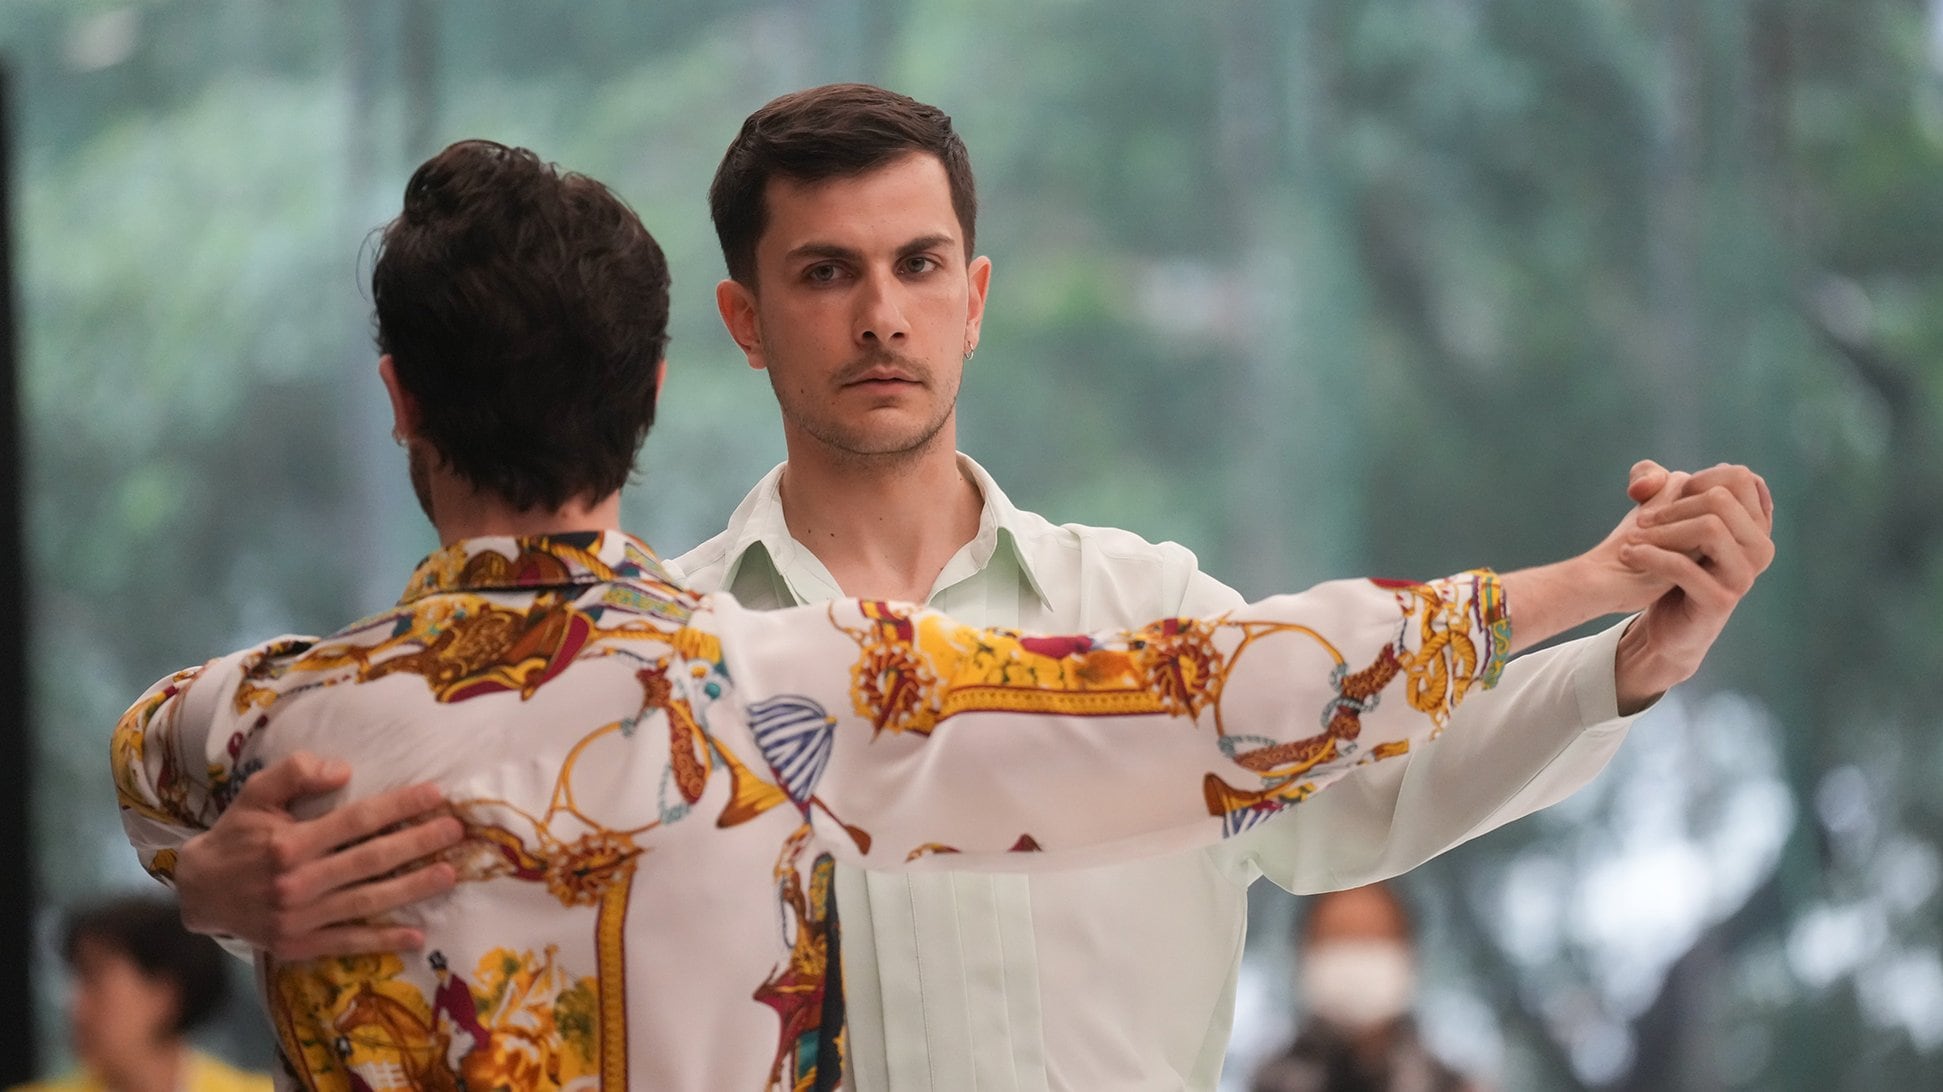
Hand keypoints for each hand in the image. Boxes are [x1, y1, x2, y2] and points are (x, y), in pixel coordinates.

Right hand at [174, 753, 463, 959]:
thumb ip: (294, 772)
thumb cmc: (236, 836)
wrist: (200, 893)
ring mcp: (299, 918)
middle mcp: (296, 882)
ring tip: (449, 874)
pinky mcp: (298, 945)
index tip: (436, 796)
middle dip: (418, 844)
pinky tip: (416, 934)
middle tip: (456, 832)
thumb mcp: (255, 794)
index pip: (356, 820)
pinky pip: (349, 941)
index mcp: (289, 843)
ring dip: (412, 889)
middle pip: (371, 860)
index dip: (399, 807)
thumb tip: (343, 770)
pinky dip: (383, 940)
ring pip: (367, 901)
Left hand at [1611, 460, 1775, 712]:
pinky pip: (1684, 567)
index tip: (1670, 498)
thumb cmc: (1668, 563)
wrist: (1666, 623)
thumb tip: (1648, 481)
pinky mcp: (1721, 601)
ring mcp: (1744, 575)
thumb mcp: (1662, 513)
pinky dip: (1650, 556)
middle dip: (1674, 505)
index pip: (1739, 478)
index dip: (1698, 480)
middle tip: (1641, 520)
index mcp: (1756, 523)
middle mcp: (1760, 547)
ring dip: (1662, 530)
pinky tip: (1629, 555)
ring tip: (1633, 539)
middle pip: (1721, 499)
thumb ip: (1653, 480)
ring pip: (1710, 528)